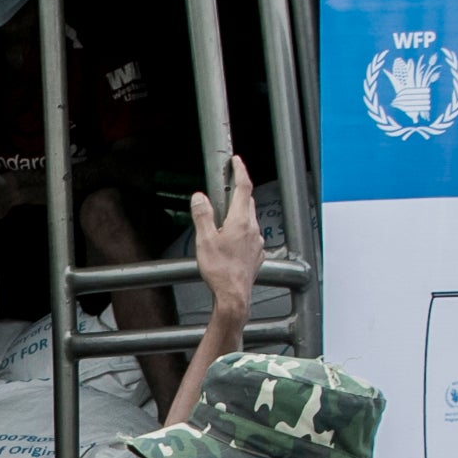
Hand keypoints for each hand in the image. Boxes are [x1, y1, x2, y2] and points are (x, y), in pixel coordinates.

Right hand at [187, 154, 262, 325]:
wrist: (234, 296)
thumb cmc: (220, 270)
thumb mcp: (204, 240)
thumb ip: (203, 215)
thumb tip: (200, 197)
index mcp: (240, 221)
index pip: (244, 188)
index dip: (240, 171)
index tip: (236, 161)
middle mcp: (253, 228)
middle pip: (248, 202)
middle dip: (238, 193)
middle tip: (226, 189)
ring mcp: (257, 242)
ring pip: (250, 220)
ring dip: (239, 214)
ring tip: (224, 221)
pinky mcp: (257, 255)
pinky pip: (251, 237)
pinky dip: (242, 233)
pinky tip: (232, 243)